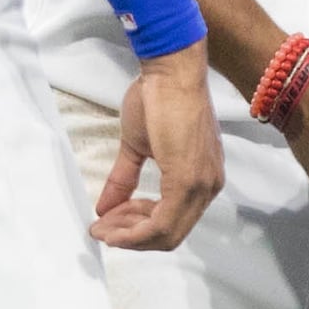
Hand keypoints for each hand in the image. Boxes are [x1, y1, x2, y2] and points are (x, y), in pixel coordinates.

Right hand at [95, 40, 224, 250]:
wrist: (170, 72)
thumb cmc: (157, 99)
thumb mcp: (137, 147)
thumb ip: (125, 179)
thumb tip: (103, 209)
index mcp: (202, 178)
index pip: (172, 221)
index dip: (138, 229)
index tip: (108, 223)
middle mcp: (208, 187)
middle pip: (169, 234)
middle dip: (131, 237)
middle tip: (100, 230)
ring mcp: (201, 185)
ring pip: (165, 234)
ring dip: (129, 236)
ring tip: (101, 227)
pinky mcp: (187, 181)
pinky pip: (162, 223)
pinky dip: (135, 232)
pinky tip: (111, 225)